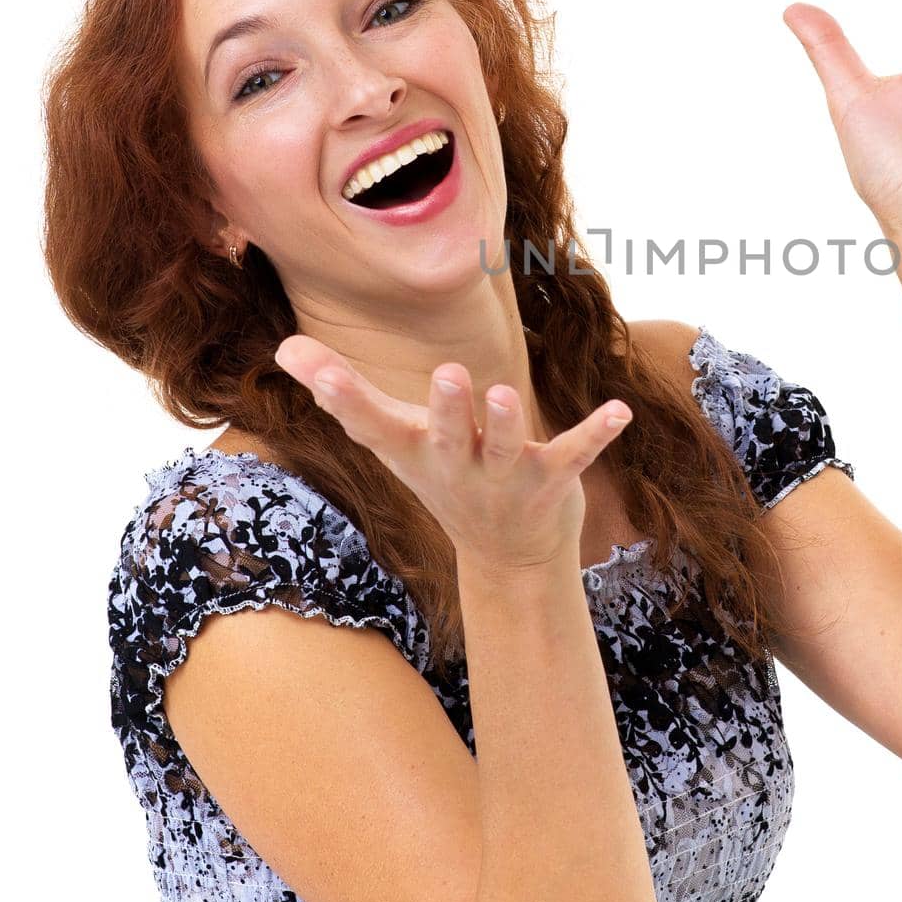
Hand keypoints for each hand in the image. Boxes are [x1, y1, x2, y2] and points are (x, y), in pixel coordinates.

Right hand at [273, 336, 632, 578]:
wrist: (509, 556)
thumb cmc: (444, 474)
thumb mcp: (392, 438)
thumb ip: (341, 390)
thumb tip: (282, 344)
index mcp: (415, 450)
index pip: (370, 423)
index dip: (341, 395)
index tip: (308, 365)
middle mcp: (456, 466)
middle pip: (446, 436)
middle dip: (446, 409)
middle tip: (445, 373)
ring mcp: (504, 477)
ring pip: (504, 447)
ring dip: (505, 422)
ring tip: (504, 393)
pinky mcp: (551, 480)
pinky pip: (573, 454)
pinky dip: (595, 433)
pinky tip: (620, 411)